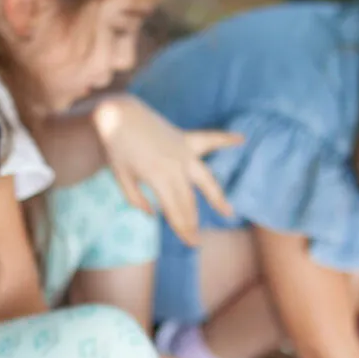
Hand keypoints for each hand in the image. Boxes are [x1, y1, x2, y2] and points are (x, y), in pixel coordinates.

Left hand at [91, 94, 242, 246]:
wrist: (120, 114)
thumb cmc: (117, 147)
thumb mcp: (121, 177)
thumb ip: (136, 199)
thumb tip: (153, 214)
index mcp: (158, 178)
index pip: (175, 210)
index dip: (182, 229)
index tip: (190, 243)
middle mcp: (176, 167)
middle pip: (189, 201)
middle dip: (193, 222)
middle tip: (196, 241)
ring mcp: (184, 152)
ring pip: (205, 180)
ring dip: (216, 197)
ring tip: (228, 212)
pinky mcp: (186, 139)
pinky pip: (209, 139)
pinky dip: (226, 139)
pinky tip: (241, 139)